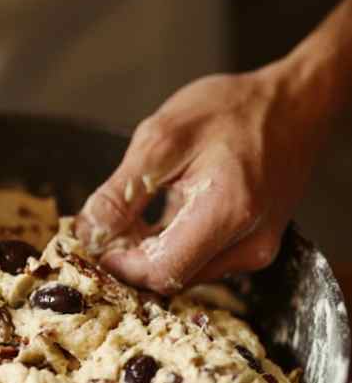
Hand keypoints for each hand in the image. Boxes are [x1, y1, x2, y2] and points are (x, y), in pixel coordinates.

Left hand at [76, 63, 328, 293]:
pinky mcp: (251, 248)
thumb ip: (122, 192)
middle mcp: (248, 245)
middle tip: (105, 226)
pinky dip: (169, 246)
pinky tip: (157, 217)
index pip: (160, 273)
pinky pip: (199, 261)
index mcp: (227, 214)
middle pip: (170, 278)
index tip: (95, 242)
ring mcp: (254, 251)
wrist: (293, 104)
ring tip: (132, 215)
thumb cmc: (233, 111)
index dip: (120, 265)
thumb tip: (88, 232)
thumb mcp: (161, 139)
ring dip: (148, 253)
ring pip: (182, 272)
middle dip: (129, 258)